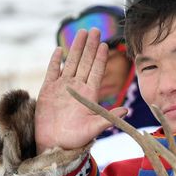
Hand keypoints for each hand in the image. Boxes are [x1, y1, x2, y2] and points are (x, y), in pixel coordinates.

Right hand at [34, 28, 127, 153]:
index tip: (105, 44)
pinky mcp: (48, 91)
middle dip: (90, 46)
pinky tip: (59, 50)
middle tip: (96, 29)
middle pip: (85, 62)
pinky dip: (55, 61)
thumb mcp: (94, 128)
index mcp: (89, 94)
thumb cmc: (76, 139)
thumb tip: (127, 111)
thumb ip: (109, 117)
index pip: (96, 71)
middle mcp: (77, 88)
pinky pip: (52, 72)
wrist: (54, 145)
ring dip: (76, 48)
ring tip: (81, 33)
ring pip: (70, 63)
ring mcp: (62, 88)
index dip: (100, 57)